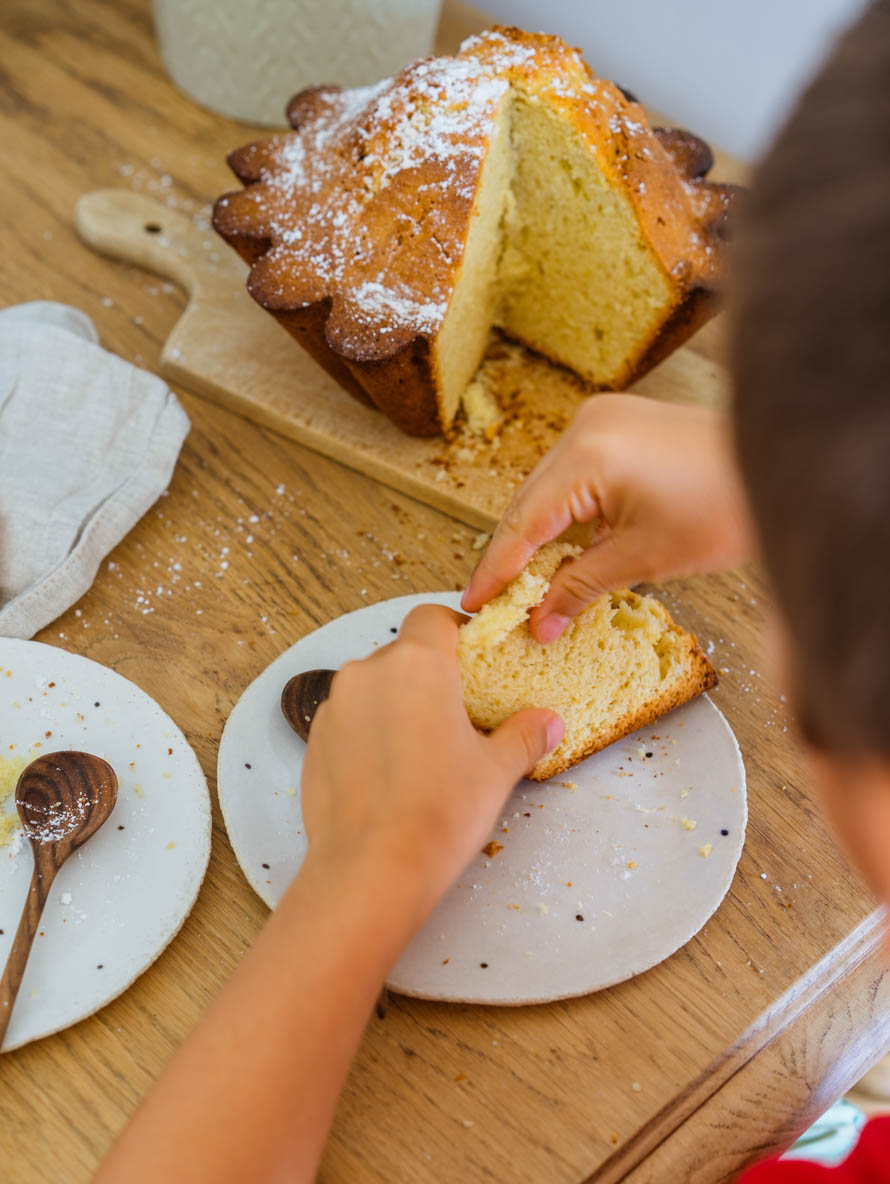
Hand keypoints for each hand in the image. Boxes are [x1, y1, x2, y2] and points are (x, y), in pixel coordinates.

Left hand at [300, 604, 563, 925]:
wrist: (370, 871)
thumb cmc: (437, 814)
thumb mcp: (495, 772)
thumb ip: (524, 736)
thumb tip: (549, 723)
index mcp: (418, 665)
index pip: (433, 617)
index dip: (455, 631)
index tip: (474, 658)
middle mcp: (369, 672)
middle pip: (403, 653)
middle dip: (429, 675)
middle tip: (457, 714)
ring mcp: (335, 706)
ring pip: (372, 686)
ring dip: (396, 704)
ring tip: (423, 749)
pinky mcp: (314, 740)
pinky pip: (349, 720)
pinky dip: (369, 733)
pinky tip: (390, 774)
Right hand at [462, 394, 752, 642]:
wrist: (784, 465)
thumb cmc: (727, 508)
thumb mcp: (645, 559)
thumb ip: (580, 587)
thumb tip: (538, 623)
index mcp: (589, 456)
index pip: (522, 523)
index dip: (495, 570)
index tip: (472, 605)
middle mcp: (586, 427)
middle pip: (527, 502)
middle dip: (511, 556)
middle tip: (493, 606)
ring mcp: (601, 419)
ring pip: (546, 488)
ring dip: (536, 535)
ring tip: (522, 586)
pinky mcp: (616, 423)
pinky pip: (570, 474)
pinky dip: (562, 512)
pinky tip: (558, 550)